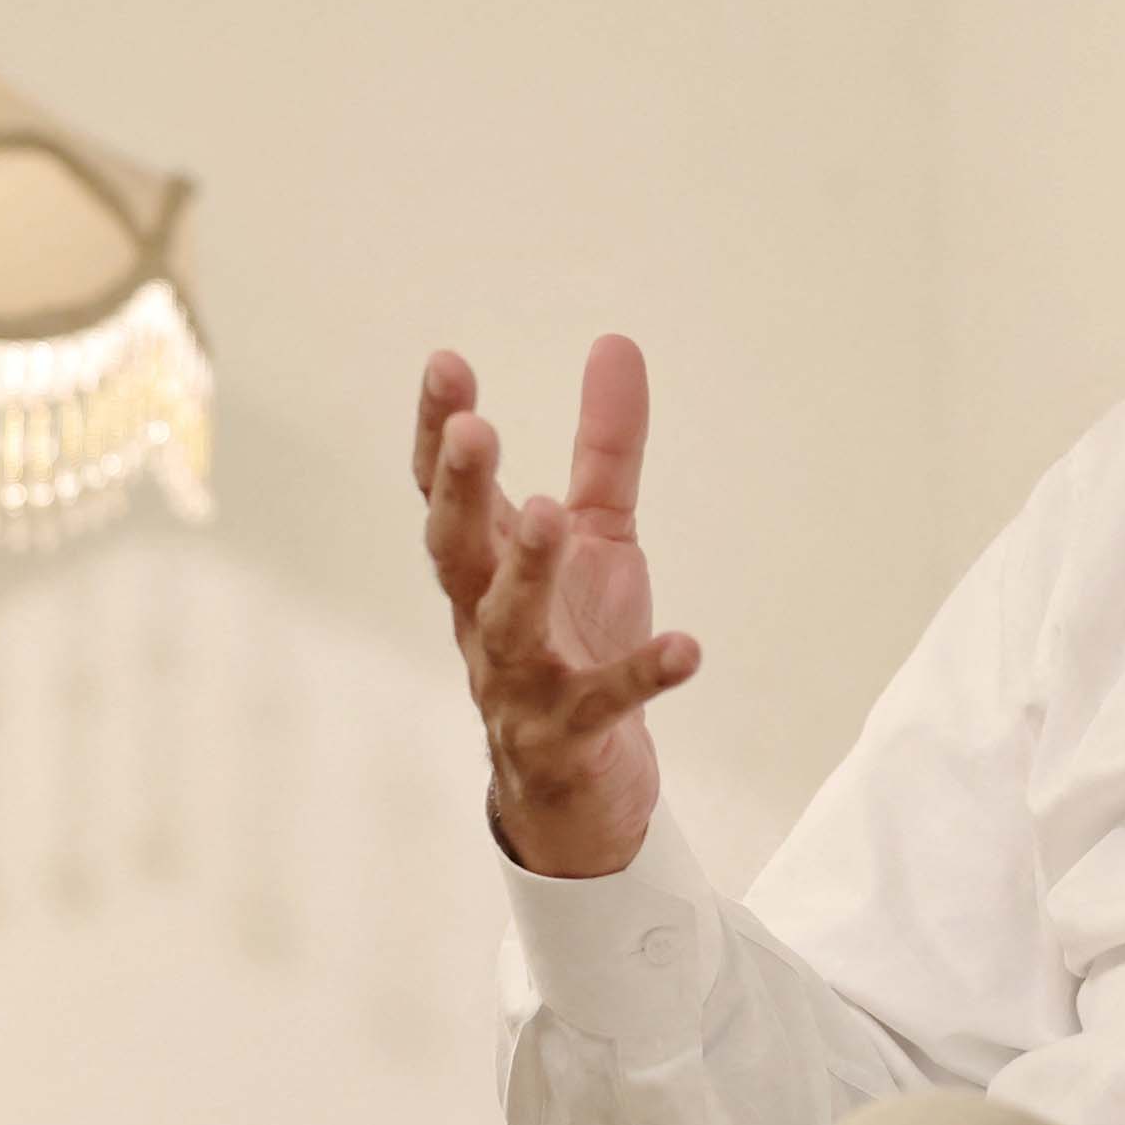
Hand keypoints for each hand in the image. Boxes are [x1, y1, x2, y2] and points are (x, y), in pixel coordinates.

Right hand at [416, 334, 699, 877]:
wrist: (580, 783)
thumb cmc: (576, 642)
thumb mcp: (599, 536)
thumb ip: (605, 448)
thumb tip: (617, 341)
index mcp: (486, 565)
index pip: (445, 491)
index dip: (438, 430)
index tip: (445, 364)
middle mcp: (486, 618)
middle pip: (455, 551)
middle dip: (460, 490)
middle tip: (475, 429)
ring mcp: (521, 681)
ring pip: (508, 626)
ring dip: (525, 571)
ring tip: (549, 514)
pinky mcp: (570, 735)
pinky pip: (603, 703)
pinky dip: (641, 676)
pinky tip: (686, 647)